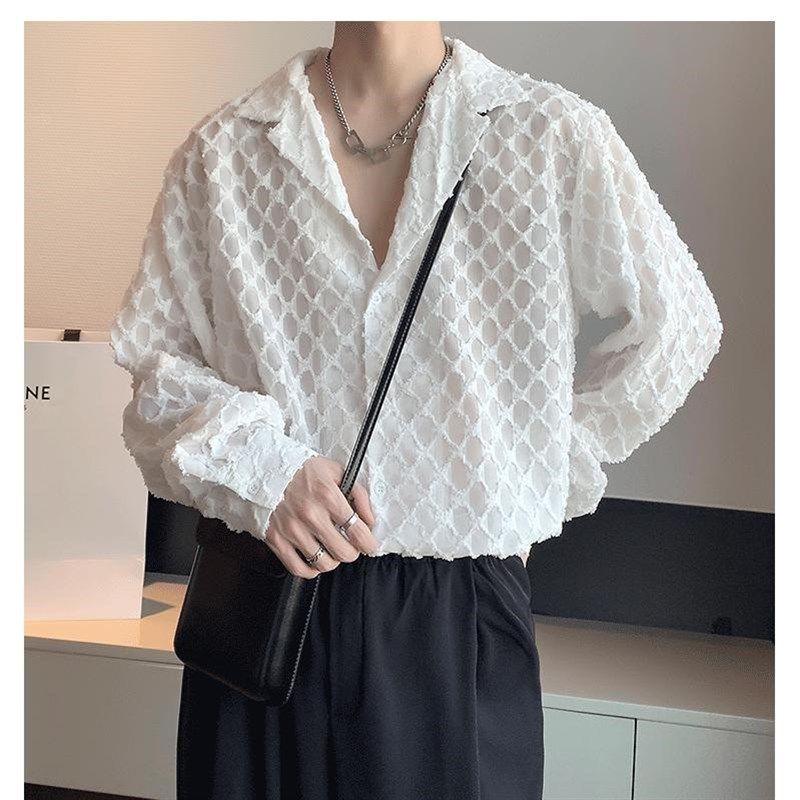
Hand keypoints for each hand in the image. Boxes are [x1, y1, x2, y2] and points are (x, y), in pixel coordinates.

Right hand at [263, 455, 377, 577]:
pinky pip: (298, 568)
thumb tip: (369, 520)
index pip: (358, 532)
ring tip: (332, 550)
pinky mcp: (276, 539)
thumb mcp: (336, 472)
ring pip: (324, 563)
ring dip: (333, 560)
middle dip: (353, 551)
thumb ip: (358, 494)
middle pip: (344, 552)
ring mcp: (292, 529)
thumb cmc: (302, 472)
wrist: (266, 470)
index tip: (369, 544)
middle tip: (351, 545)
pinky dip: (311, 570)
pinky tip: (315, 559)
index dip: (369, 543)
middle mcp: (310, 515)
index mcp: (327, 496)